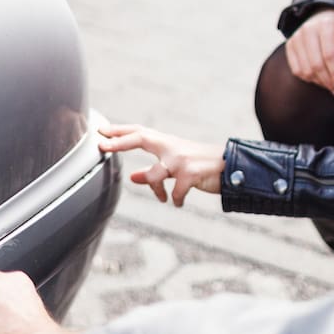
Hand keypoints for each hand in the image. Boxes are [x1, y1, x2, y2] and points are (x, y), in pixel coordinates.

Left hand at [98, 124, 223, 205]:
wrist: (232, 166)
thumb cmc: (202, 165)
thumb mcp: (177, 164)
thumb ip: (156, 168)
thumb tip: (134, 178)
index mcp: (168, 142)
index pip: (139, 131)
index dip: (120, 131)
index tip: (101, 130)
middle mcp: (173, 147)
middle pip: (141, 138)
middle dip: (120, 142)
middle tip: (102, 146)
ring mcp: (182, 160)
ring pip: (156, 173)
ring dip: (153, 186)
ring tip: (160, 197)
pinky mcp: (192, 174)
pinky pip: (175, 192)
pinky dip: (175, 200)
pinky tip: (178, 203)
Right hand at [285, 9, 333, 96]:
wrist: (324, 18)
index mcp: (326, 25)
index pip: (330, 54)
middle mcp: (308, 29)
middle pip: (316, 64)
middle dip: (328, 81)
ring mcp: (296, 37)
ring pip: (305, 70)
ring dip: (319, 82)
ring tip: (331, 84)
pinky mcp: (290, 46)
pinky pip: (297, 70)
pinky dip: (309, 79)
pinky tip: (320, 78)